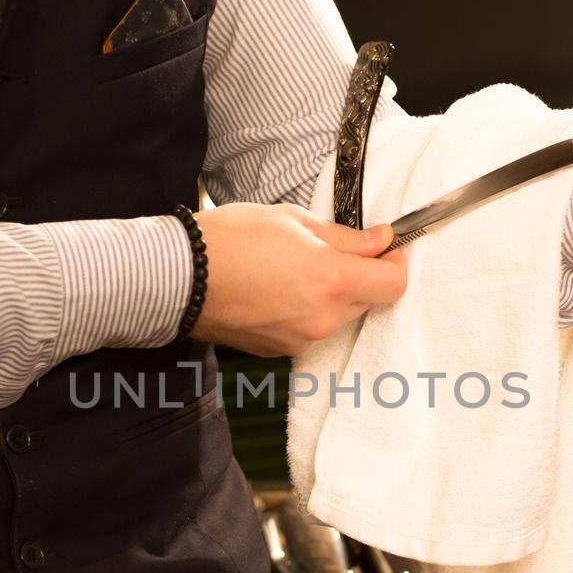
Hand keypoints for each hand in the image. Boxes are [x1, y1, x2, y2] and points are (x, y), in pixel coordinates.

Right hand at [191, 202, 407, 355]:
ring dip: (328, 294)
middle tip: (328, 250)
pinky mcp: (279, 351)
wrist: (178, 277)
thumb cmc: (230, 240)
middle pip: (367, 300)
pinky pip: (309, 328)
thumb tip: (380, 240)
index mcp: (333, 282)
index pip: (394, 284)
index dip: (394, 263)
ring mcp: (301, 340)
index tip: (383, 249)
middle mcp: (323, 319)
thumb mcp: (293, 221)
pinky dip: (303, 310)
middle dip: (358, 276)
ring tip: (291, 268)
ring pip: (337, 315)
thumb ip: (345, 237)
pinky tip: (274, 289)